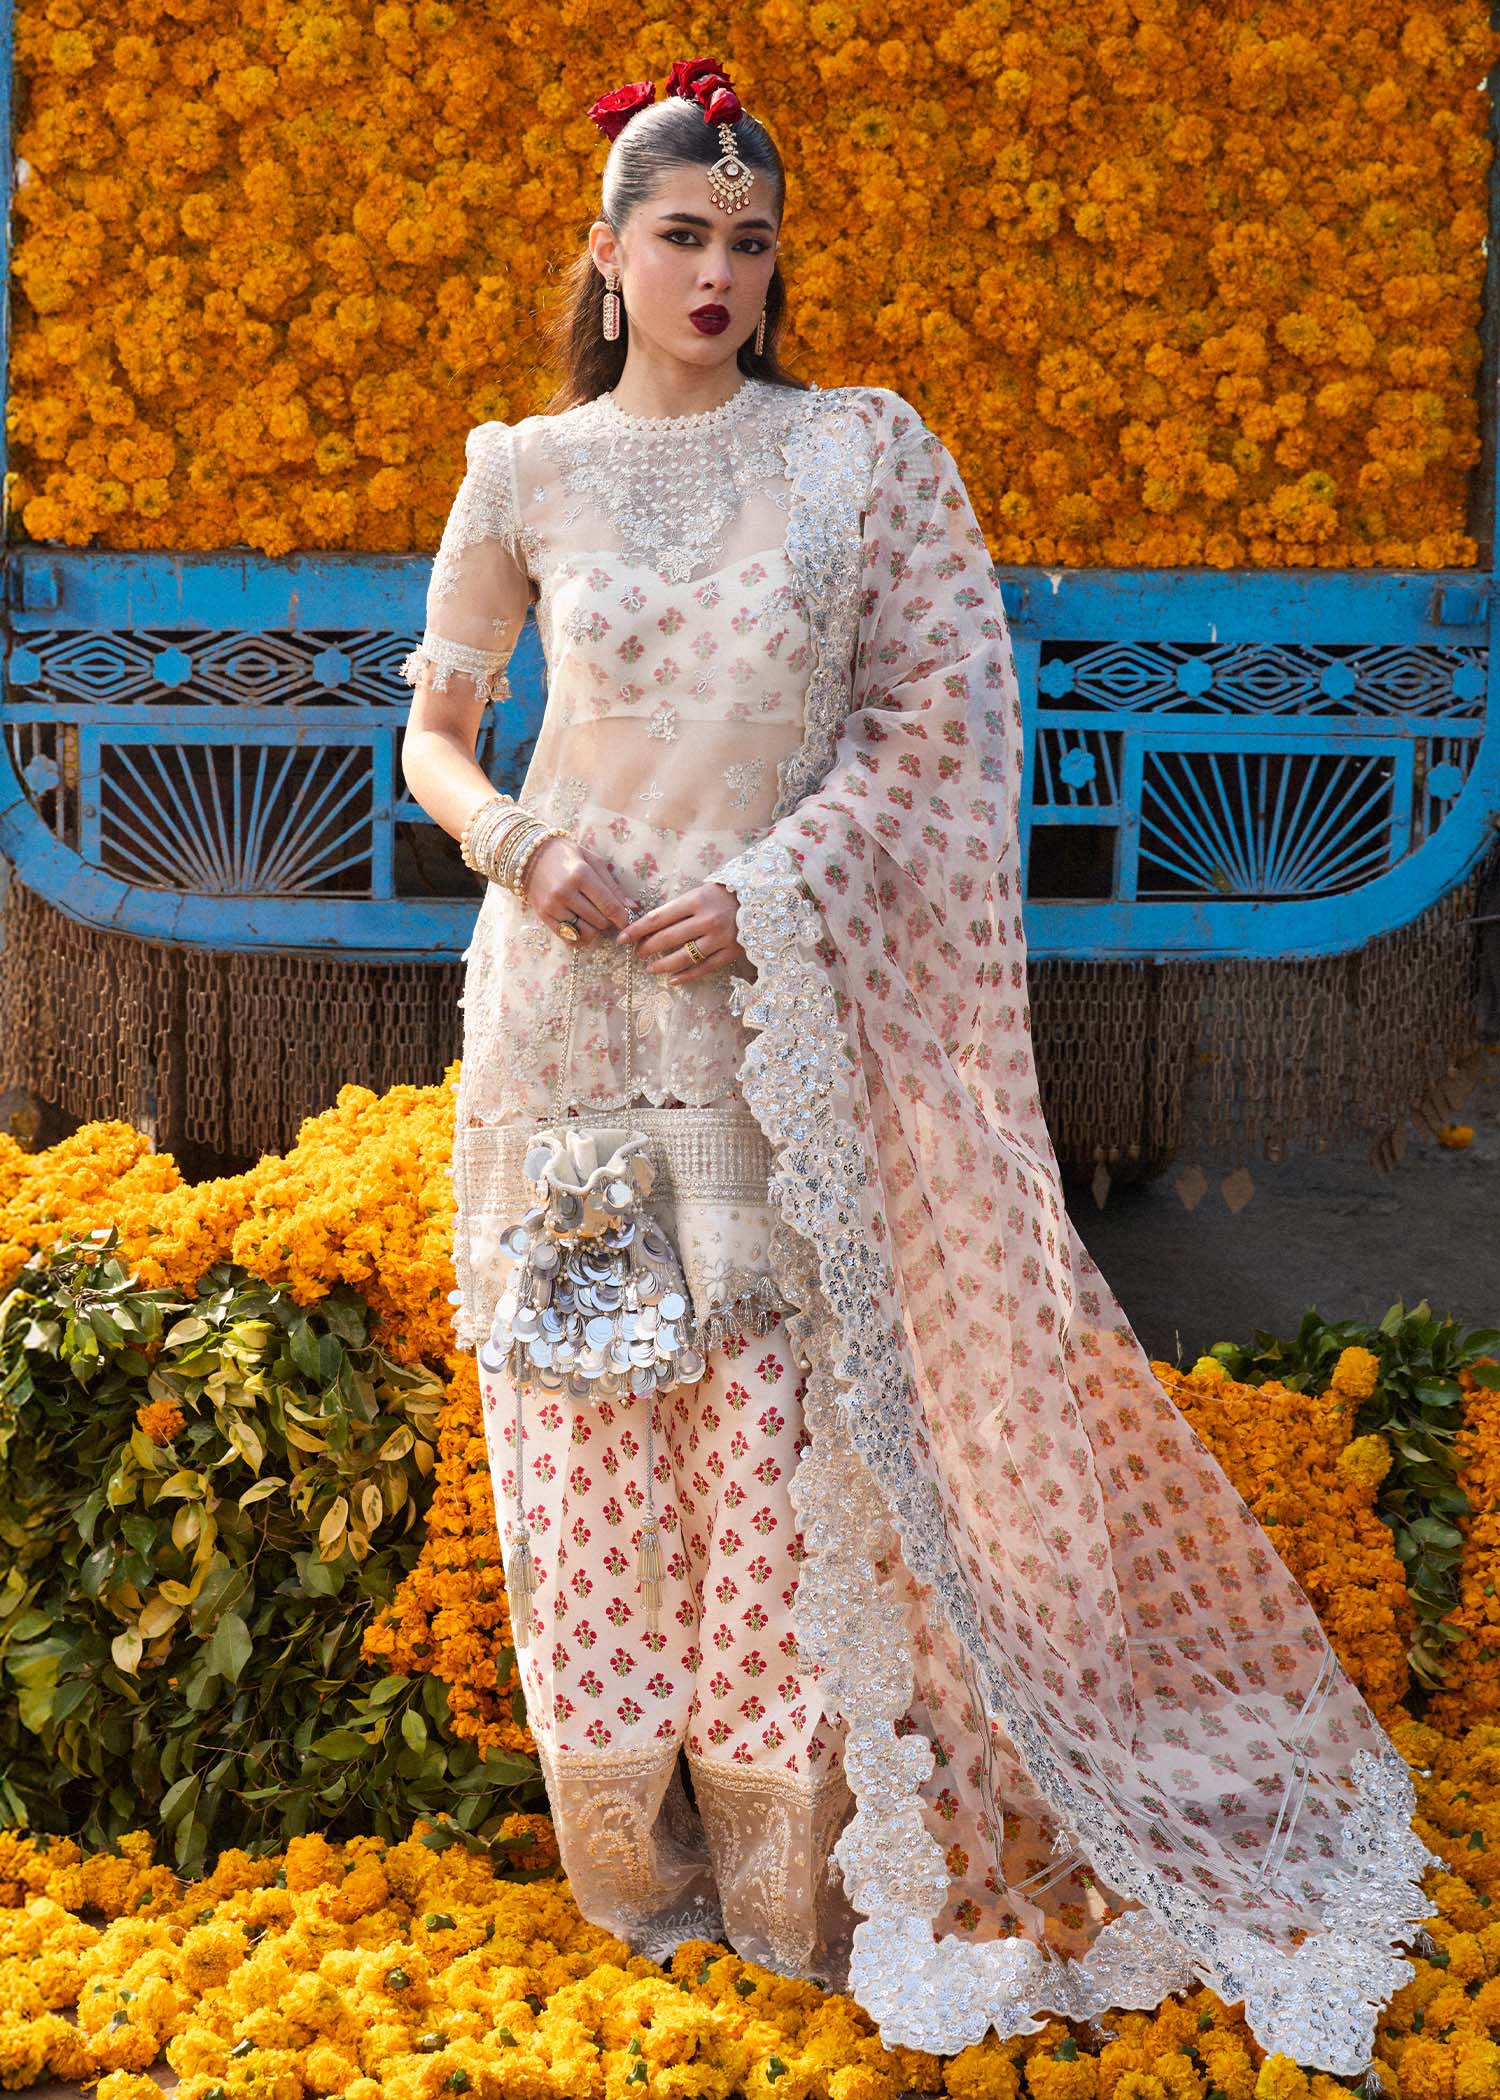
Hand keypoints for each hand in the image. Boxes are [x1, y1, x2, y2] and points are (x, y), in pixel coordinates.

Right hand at [523, 838, 631, 945]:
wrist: (530, 855)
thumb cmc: (567, 855)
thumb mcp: (592, 861)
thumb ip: (612, 885)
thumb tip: (632, 907)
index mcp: (580, 875)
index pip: (609, 905)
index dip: (622, 917)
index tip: (628, 921)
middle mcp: (565, 892)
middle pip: (599, 921)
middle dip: (607, 919)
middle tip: (604, 910)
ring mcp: (553, 906)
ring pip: (586, 932)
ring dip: (594, 928)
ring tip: (592, 917)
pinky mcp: (544, 916)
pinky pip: (569, 939)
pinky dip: (580, 937)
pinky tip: (582, 926)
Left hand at [616, 881, 742, 985]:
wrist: (762, 899)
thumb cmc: (725, 893)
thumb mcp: (700, 892)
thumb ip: (678, 908)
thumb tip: (650, 926)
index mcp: (696, 900)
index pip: (657, 918)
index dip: (636, 930)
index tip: (622, 938)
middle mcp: (707, 920)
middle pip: (668, 938)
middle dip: (647, 948)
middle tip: (636, 954)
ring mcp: (720, 938)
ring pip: (684, 957)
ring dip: (663, 965)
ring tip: (650, 968)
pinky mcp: (731, 952)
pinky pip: (704, 968)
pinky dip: (686, 975)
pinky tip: (672, 980)